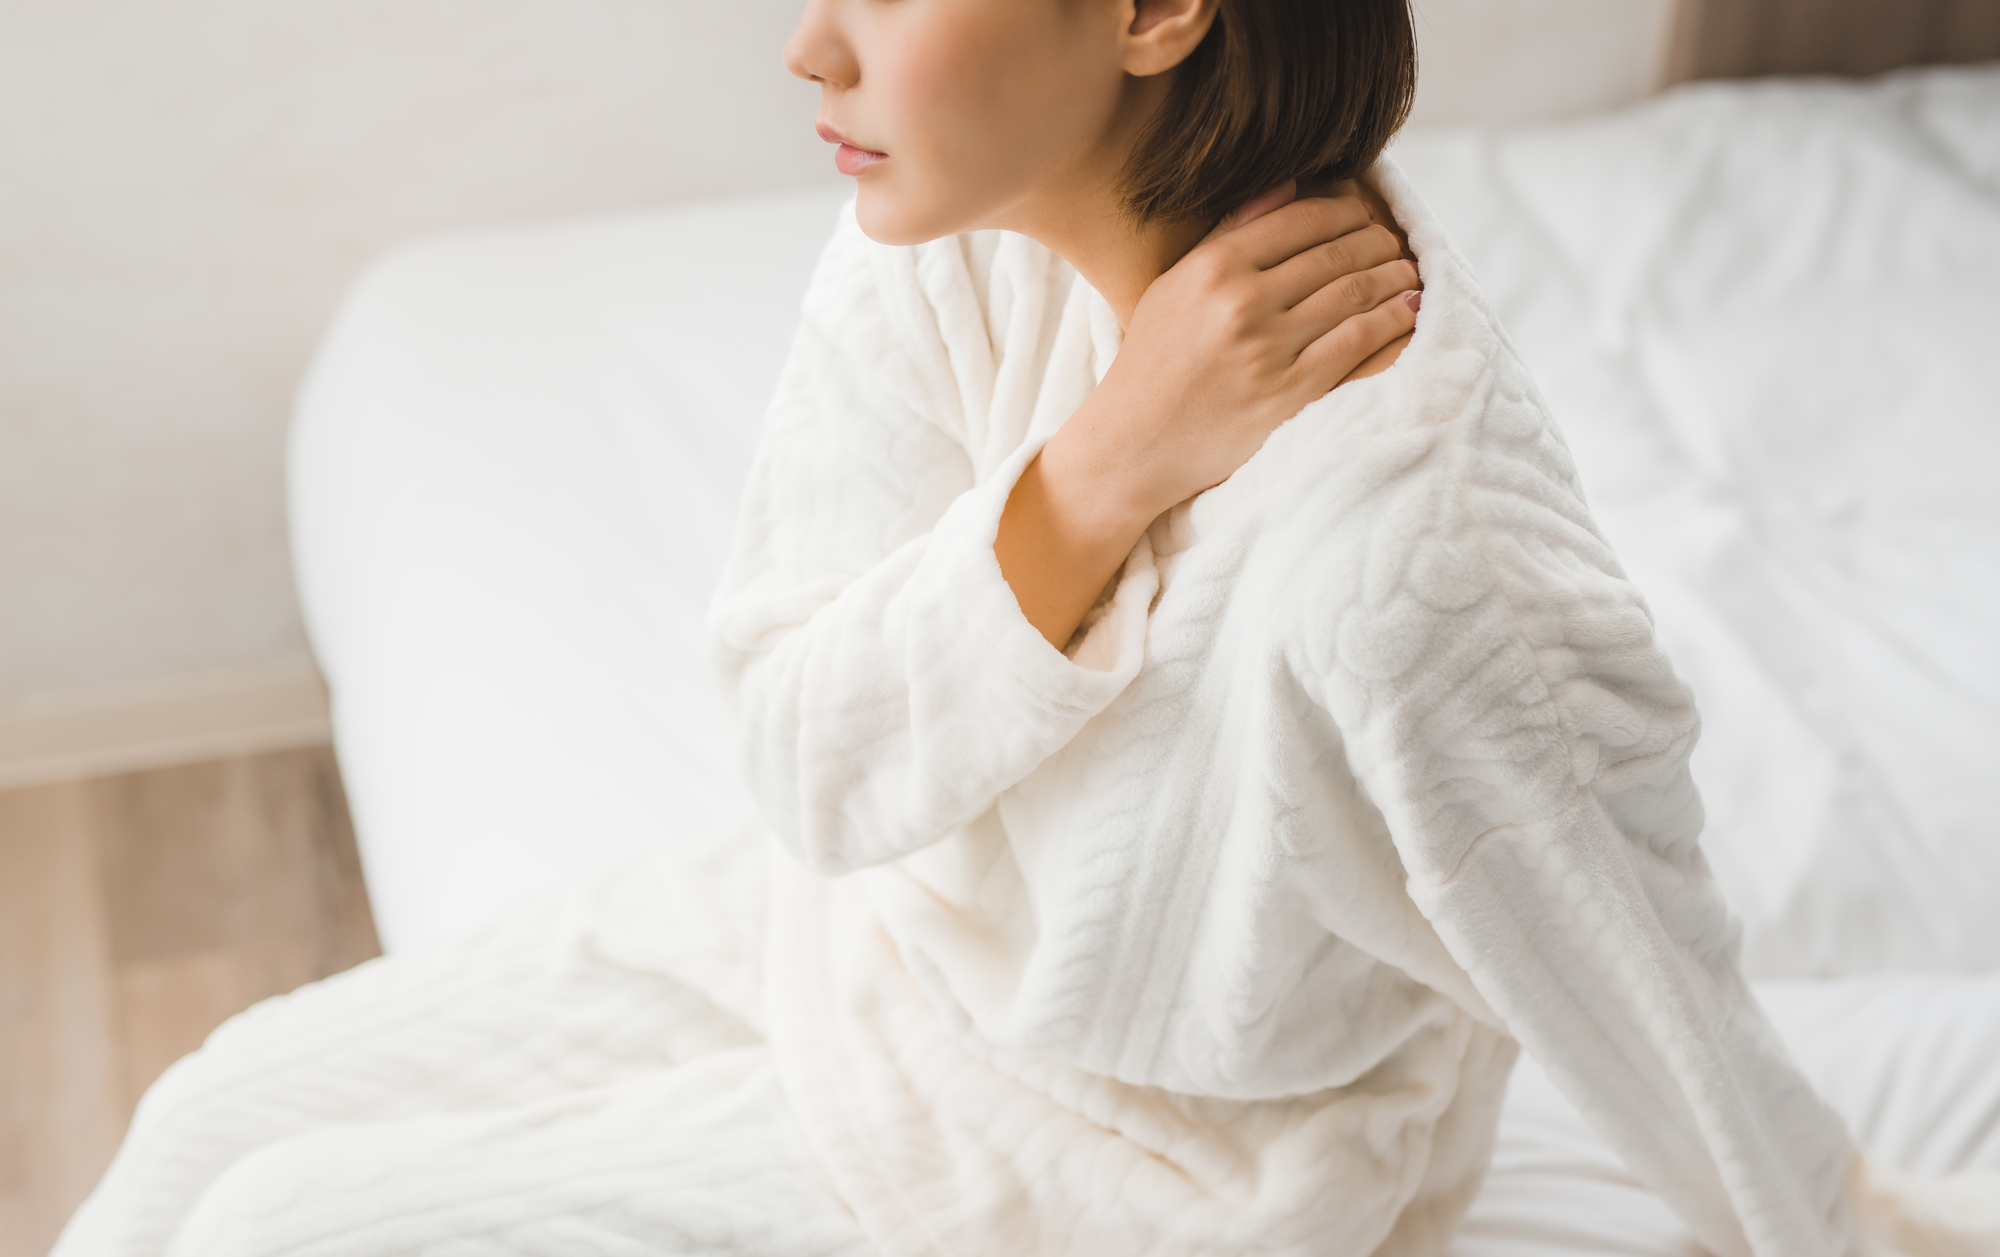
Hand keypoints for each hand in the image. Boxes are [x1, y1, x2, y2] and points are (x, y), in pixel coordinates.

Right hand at [997, 180, 1419, 649]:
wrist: (1131, 444)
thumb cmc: (1152, 363)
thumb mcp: (1174, 286)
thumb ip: (1228, 235)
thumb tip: (1288, 186)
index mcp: (1212, 267)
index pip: (1302, 217)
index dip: (1347, 209)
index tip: (1365, 214)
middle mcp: (1240, 302)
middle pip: (1335, 252)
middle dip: (1377, 242)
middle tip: (1396, 244)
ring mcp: (1265, 350)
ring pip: (1353, 294)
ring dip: (1393, 278)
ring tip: (1408, 273)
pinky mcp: (1285, 394)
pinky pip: (1354, 344)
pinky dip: (1390, 322)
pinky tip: (1408, 311)